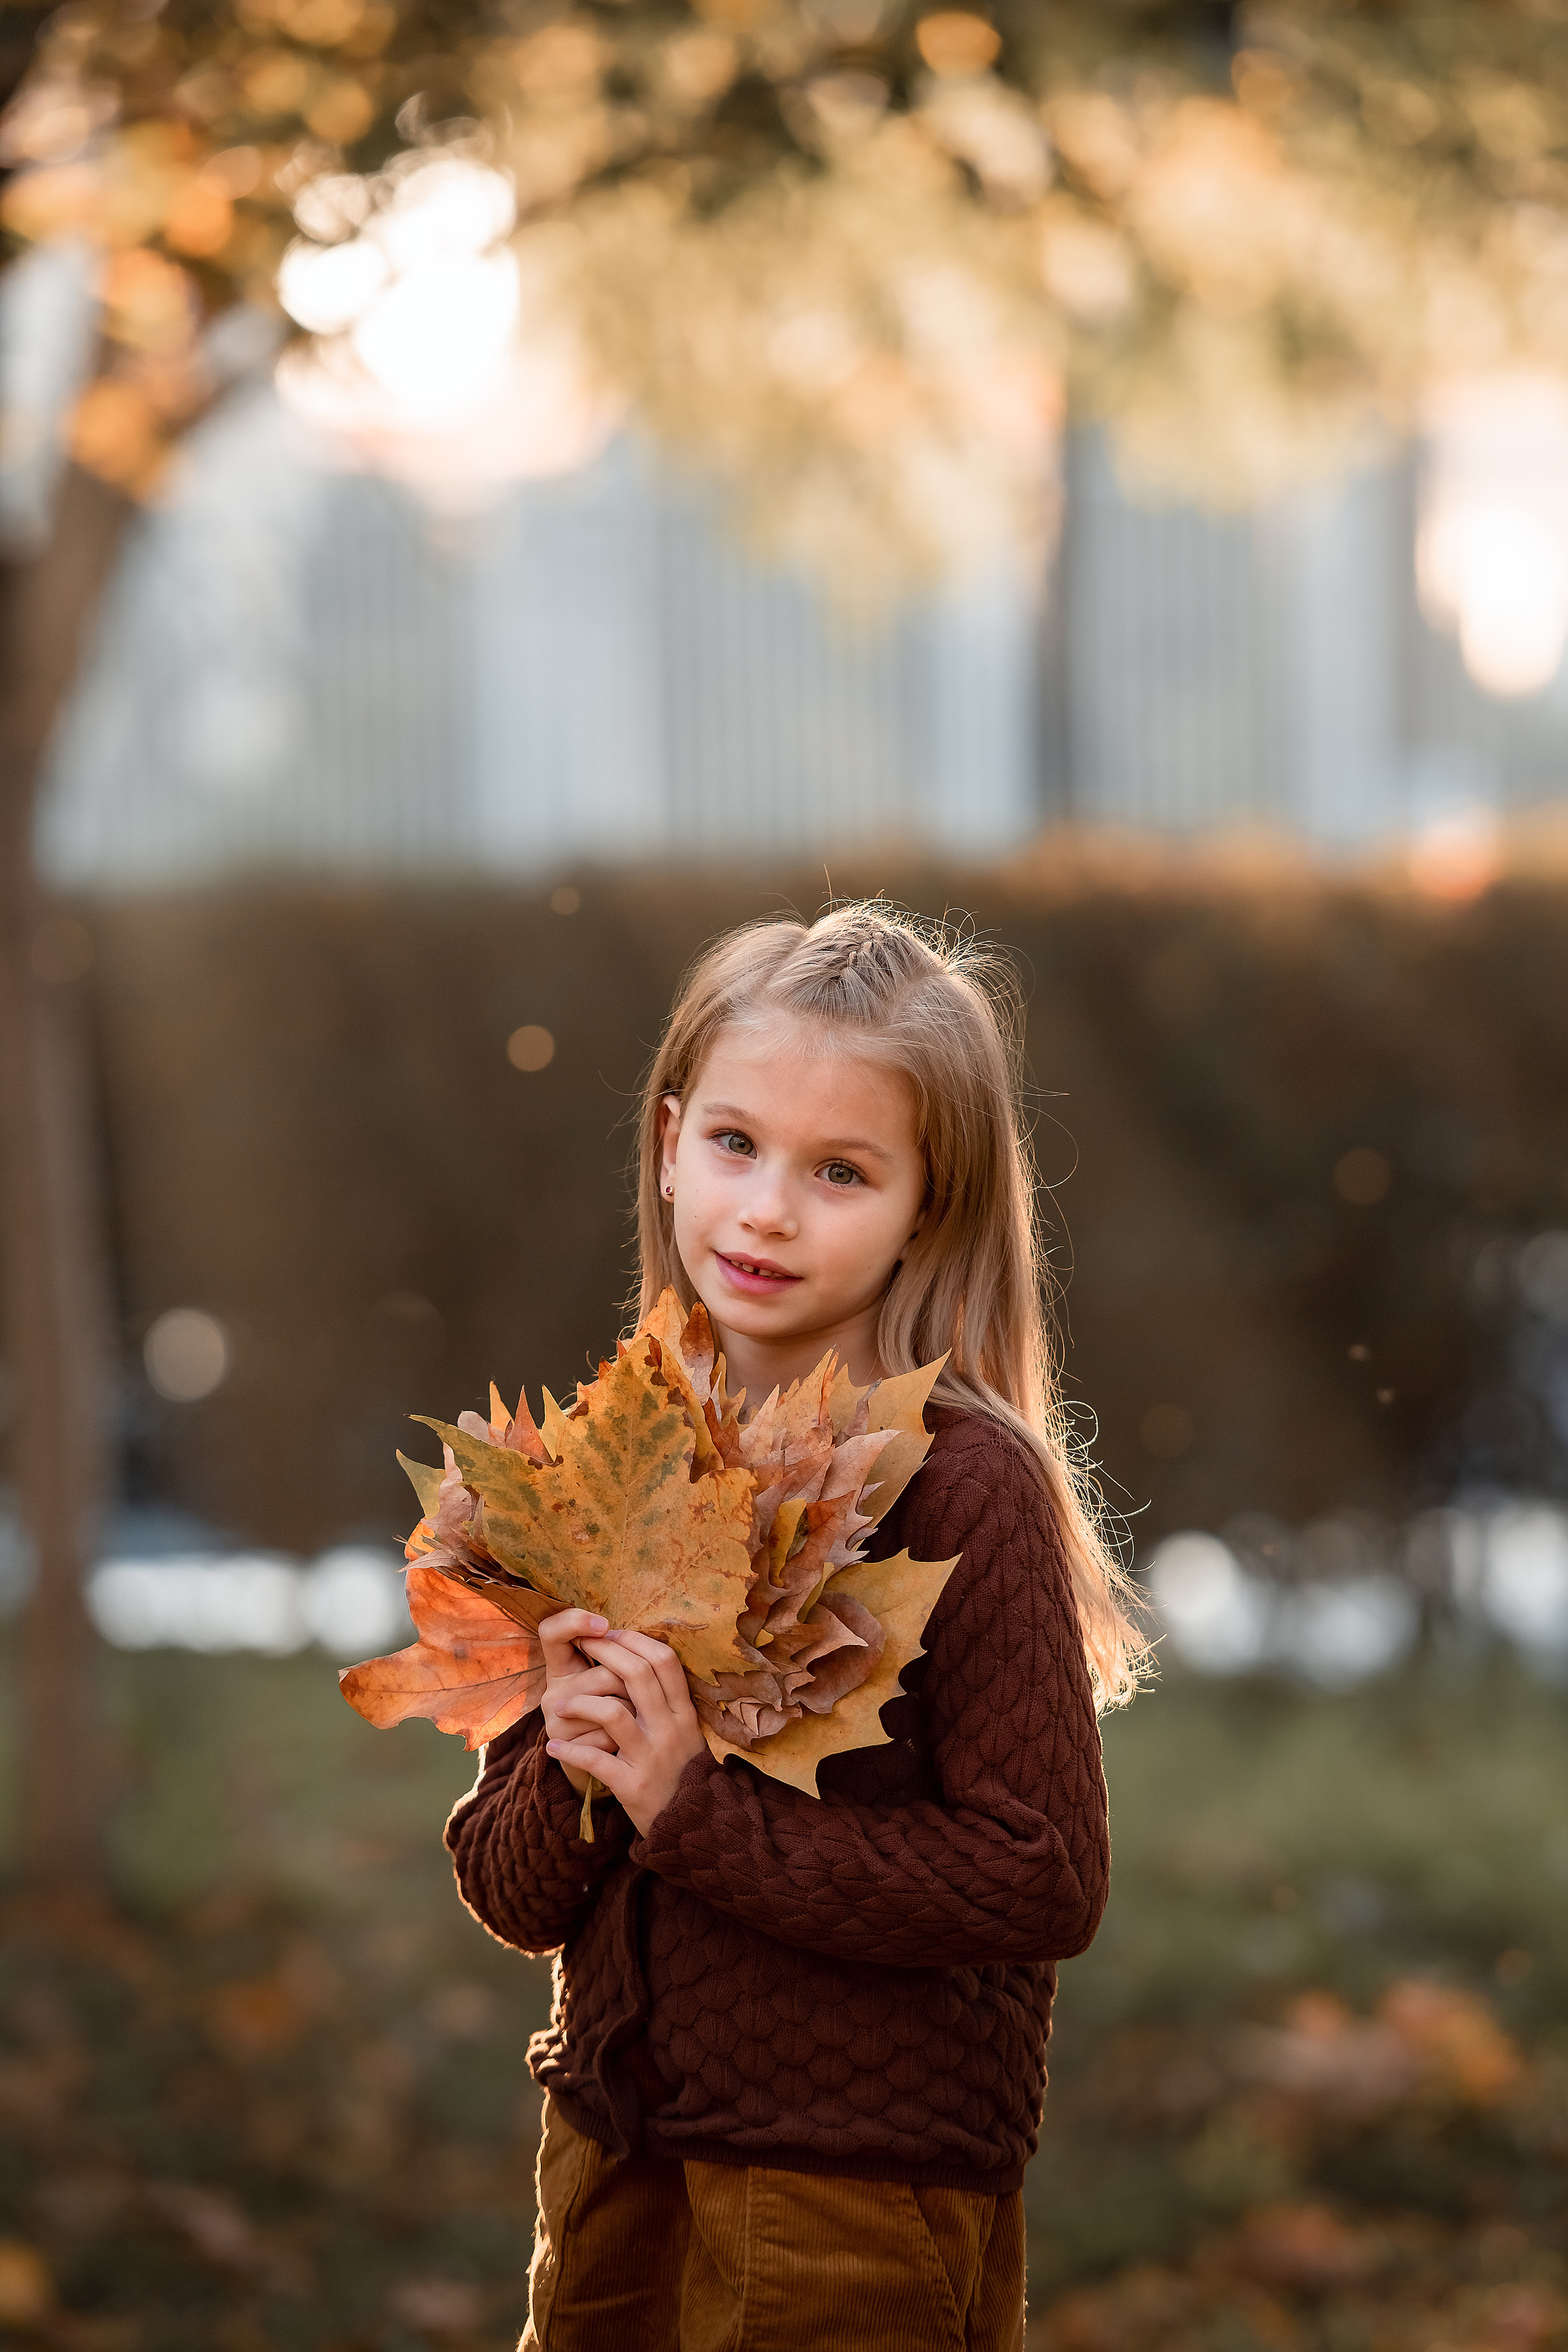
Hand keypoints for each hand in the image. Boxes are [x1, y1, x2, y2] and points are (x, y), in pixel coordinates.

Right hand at [538, 1610, 631, 1799]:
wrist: (599, 1770)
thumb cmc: (608, 1715)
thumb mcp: (608, 1683)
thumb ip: (616, 1657)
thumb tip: (639, 1637)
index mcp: (561, 1669)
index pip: (551, 1633)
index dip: (574, 1621)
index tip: (603, 1623)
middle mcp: (552, 1695)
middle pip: (604, 1675)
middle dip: (635, 1688)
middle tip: (641, 1697)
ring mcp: (557, 1725)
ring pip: (611, 1708)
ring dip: (635, 1715)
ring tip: (636, 1720)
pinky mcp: (569, 1752)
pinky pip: (610, 1739)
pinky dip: (626, 1742)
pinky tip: (625, 1745)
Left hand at [546, 1629, 705, 1837]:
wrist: (694, 1826)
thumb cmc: (682, 1770)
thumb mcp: (685, 1732)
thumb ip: (666, 1701)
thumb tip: (635, 1659)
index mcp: (683, 1713)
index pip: (664, 1660)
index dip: (634, 1640)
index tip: (610, 1631)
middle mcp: (670, 1730)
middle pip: (637, 1675)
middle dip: (605, 1652)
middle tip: (581, 1645)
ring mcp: (651, 1757)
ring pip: (612, 1712)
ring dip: (580, 1703)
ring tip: (560, 1706)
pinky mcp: (632, 1785)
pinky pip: (595, 1760)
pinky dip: (570, 1752)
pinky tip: (553, 1748)